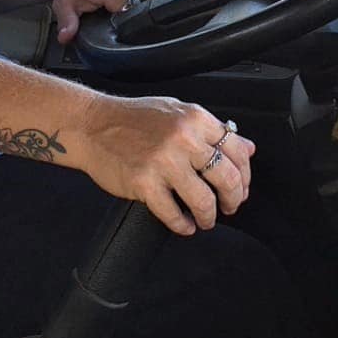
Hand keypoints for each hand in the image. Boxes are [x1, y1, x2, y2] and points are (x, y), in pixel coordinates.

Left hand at [43, 0, 150, 43]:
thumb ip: (68, 24)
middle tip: (106, 10)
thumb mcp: (65, 7)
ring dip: (132, 5)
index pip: (131, 18)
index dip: (120, 25)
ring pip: (143, 1)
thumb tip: (65, 37)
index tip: (107, 21)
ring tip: (112, 2)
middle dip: (124, 15)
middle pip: (138, 10)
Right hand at [72, 95, 254, 235]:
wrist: (91, 125)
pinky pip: (173, 214)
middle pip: (228, 178)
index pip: (237, 151)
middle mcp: (183, 138)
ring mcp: (164, 162)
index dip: (246, 175)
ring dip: (209, 216)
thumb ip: (211, 129)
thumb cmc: (132, 118)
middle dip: (234, 199)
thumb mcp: (177, 112)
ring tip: (205, 219)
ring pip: (204, 201)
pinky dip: (183, 225)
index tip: (242, 187)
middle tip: (230, 207)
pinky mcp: (144, 183)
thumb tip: (246, 147)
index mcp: (195, 118)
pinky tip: (184, 224)